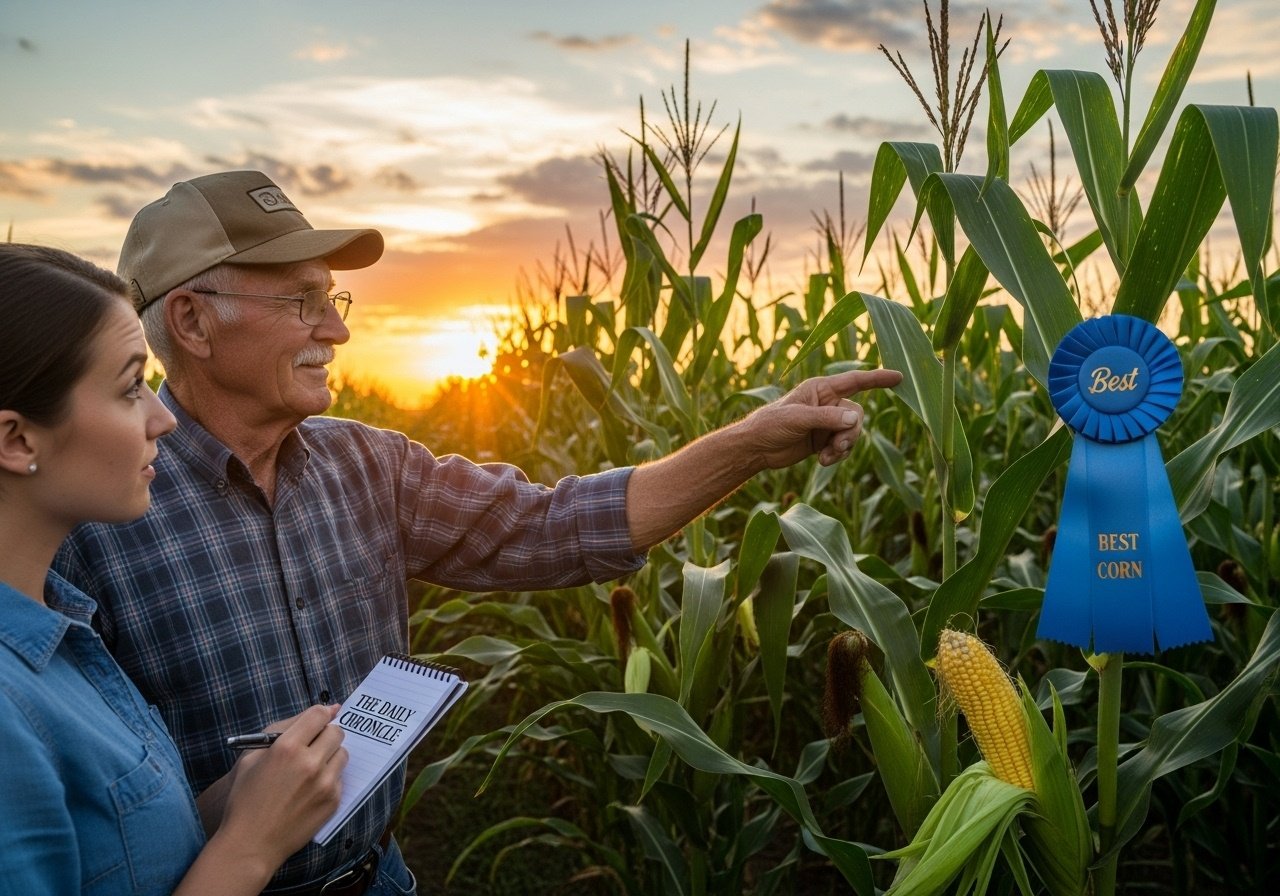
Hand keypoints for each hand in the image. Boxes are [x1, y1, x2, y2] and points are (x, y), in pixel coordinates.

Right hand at [215, 704, 346, 866]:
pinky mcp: (332, 801)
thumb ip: (285, 729)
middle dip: (326, 735)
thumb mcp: (252, 757)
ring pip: (343, 754)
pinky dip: (329, 779)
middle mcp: (309, 763)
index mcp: (286, 747)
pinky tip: (310, 790)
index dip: (320, 714)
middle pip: (336, 732)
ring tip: (310, 770)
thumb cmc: (245, 797)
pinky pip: (341, 778)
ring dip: (330, 756)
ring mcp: (324, 783)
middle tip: (312, 746)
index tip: (318, 719)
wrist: (250, 843)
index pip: (319, 714)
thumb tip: (326, 710)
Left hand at [743, 367, 902, 469]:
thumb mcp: (798, 419)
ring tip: (825, 457)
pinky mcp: (824, 440)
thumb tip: (855, 418)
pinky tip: (822, 461)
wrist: (756, 448)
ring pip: (852, 433)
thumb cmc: (771, 424)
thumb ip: (827, 418)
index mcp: (821, 389)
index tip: (899, 377)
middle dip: (851, 433)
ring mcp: (827, 423)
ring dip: (843, 447)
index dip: (878, 378)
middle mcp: (828, 403)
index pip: (855, 381)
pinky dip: (837, 455)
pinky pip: (843, 447)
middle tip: (838, 446)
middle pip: (857, 415)